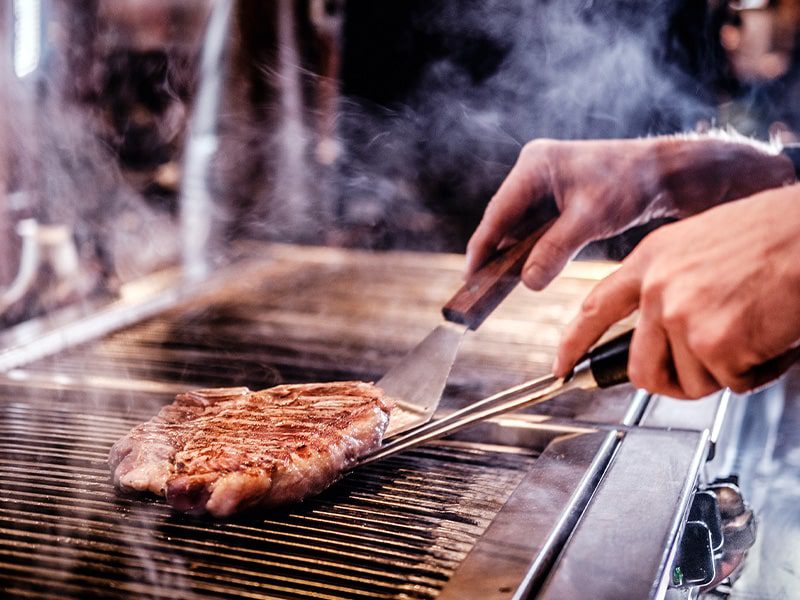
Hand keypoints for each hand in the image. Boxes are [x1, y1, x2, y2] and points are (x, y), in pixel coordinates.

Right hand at [466, 136, 793, 289]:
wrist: (664, 173)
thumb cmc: (631, 183)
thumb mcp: (591, 218)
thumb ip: (555, 250)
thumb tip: (527, 282)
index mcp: (534, 165)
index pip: (497, 213)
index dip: (481, 248)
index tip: (469, 278)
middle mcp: (532, 171)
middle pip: (502, 220)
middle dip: (494, 254)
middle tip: (479, 289)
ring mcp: (542, 184)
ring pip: (517, 227)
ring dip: (512, 254)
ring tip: (496, 287)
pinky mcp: (554, 198)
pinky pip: (534, 228)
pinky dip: (530, 250)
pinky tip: (525, 272)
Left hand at [555, 184, 799, 397]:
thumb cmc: (772, 233)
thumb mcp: (698, 243)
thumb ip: (670, 283)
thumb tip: (662, 329)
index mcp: (650, 260)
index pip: (594, 310)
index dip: (574, 344)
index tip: (562, 366)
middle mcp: (658, 289)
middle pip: (641, 368)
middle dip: (671, 382)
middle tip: (703, 372)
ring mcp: (682, 316)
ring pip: (690, 381)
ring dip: (725, 372)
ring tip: (752, 336)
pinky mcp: (715, 343)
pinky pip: (731, 383)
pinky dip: (756, 373)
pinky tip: (770, 338)